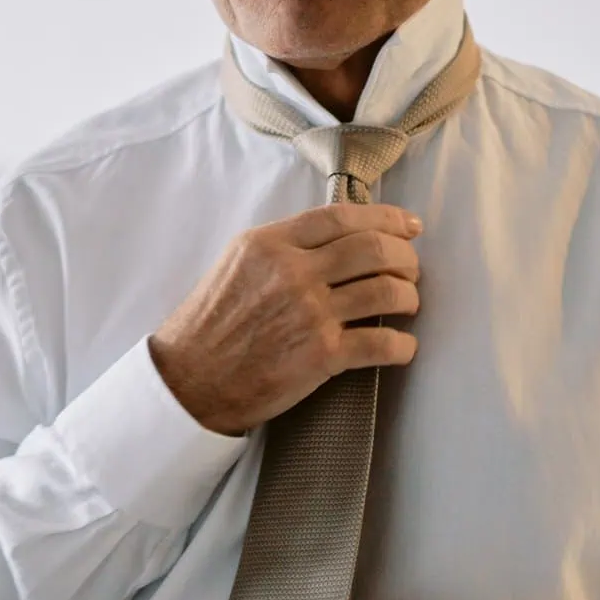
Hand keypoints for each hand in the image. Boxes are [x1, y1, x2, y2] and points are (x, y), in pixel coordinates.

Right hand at [148, 202, 422, 434]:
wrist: (188, 382)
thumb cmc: (207, 326)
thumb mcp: (235, 265)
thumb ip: (281, 247)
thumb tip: (336, 238)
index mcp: (269, 244)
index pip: (343, 216)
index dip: (386, 218)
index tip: (409, 226)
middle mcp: (292, 272)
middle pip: (373, 248)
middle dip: (405, 256)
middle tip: (410, 269)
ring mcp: (309, 313)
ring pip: (386, 291)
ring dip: (409, 296)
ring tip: (407, 304)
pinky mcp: (321, 356)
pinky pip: (382, 344)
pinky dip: (402, 346)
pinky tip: (402, 347)